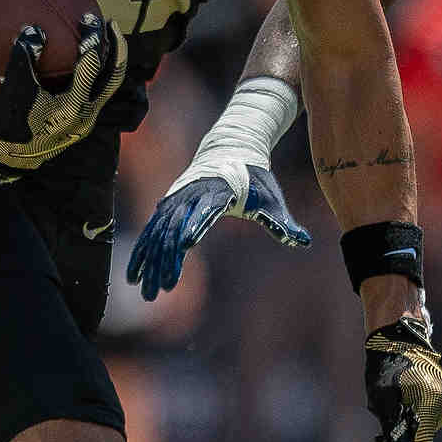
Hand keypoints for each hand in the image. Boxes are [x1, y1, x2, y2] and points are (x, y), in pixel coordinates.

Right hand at [0, 15, 127, 182]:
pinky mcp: (82, 123)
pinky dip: (97, 76)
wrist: (8, 156)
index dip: (92, 39)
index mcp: (73, 107)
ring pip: (107, 87)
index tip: (90, 19)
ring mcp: (87, 121)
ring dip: (109, 63)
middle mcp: (87, 115)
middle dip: (117, 50)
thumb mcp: (15, 86)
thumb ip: (24, 57)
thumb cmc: (9, 119)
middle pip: (114, 78)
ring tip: (104, 39)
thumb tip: (36, 29)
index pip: (91, 66)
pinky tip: (88, 61)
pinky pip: (97, 94)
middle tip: (111, 24)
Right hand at [127, 162, 310, 299]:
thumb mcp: (271, 199)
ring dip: (151, 263)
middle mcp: (191, 194)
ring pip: (159, 234)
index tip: (184, 248)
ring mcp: (176, 200)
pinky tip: (136, 277)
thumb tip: (305, 242)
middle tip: (163, 290)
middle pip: (175, 228)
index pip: (204, 211)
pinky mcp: (168, 206)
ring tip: (147, 292)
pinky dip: (142, 253)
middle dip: (167, 260)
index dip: (194, 226)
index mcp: (218, 190)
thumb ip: (283, 223)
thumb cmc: (255, 178)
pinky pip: (151, 232)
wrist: (230, 149)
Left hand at [364, 315, 441, 441]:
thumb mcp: (380, 399)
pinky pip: (434, 415)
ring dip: (412, 424)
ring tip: (395, 409)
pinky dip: (421, 414)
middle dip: (404, 434)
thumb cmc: (386, 369)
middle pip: (424, 434)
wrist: (400, 341)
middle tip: (382, 426)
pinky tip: (407, 402)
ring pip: (430, 425)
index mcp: (428, 399)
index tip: (381, 440)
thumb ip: (391, 427)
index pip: (419, 441)